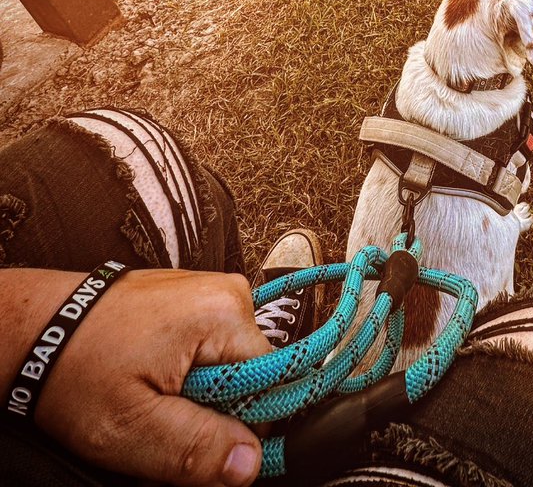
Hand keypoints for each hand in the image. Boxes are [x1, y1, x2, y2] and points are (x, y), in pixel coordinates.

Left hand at [24, 269, 270, 485]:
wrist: (37, 327)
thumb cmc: (76, 368)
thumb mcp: (132, 427)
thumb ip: (197, 448)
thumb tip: (250, 463)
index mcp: (224, 313)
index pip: (271, 383)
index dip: (237, 424)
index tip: (195, 437)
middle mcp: (227, 292)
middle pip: (249, 375)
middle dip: (211, 412)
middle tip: (160, 422)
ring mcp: (209, 292)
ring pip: (228, 367)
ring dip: (196, 396)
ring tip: (149, 401)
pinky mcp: (193, 299)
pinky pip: (209, 350)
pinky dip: (184, 376)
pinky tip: (149, 383)